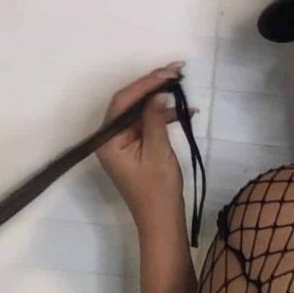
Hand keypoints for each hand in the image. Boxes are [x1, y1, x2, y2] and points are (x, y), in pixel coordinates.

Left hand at [96, 63, 197, 220]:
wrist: (162, 221)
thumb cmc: (157, 191)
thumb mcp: (157, 152)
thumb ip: (154, 119)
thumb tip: (157, 92)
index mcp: (108, 140)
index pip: (123, 101)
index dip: (145, 84)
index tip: (167, 72)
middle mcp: (111, 138)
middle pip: (130, 103)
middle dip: (153, 86)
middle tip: (176, 71)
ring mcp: (123, 143)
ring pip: (140, 111)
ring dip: (161, 99)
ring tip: (182, 87)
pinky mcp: (136, 148)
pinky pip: (147, 124)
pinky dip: (164, 117)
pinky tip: (184, 112)